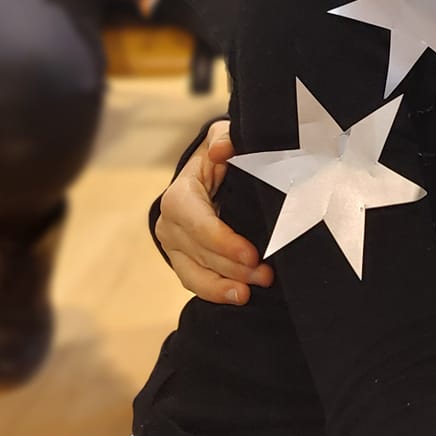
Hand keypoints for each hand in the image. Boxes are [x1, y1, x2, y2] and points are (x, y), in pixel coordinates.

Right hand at [157, 120, 273, 304]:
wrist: (210, 176)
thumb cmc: (219, 157)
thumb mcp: (223, 139)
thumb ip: (224, 139)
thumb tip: (221, 149)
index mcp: (179, 196)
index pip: (198, 224)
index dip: (223, 242)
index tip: (252, 255)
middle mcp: (170, 224)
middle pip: (201, 253)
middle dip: (234, 268)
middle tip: (265, 275)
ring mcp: (173, 246)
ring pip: (196, 273)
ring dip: (225, 285)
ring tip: (250, 292)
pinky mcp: (181, 261)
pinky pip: (195, 282)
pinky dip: (215, 292)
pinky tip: (237, 297)